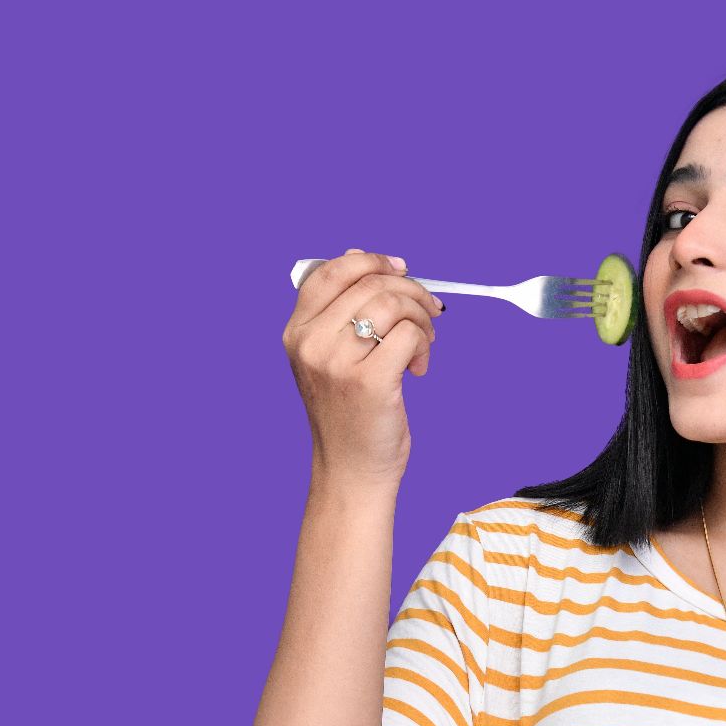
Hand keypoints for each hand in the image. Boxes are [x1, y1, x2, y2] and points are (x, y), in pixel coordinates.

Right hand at [281, 248, 444, 488]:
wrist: (351, 470)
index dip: (371, 261)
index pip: (332, 271)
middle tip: (429, 314)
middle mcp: (311, 344)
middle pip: (371, 285)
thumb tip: (361, 255)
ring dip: (420, 319)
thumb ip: (339, 311)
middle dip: (411, 292)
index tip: (401, 269)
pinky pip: (409, 335)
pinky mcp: (369, 382)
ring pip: (393, 305)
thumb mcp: (330, 357)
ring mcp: (337, 363)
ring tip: (423, 344)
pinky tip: (419, 366)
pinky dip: (424, 344)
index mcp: (297, 332)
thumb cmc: (349, 413)